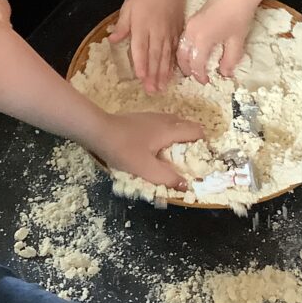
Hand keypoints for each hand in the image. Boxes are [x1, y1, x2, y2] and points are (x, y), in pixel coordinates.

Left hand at [84, 109, 203, 188]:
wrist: (98, 130)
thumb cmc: (124, 149)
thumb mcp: (146, 169)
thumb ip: (168, 178)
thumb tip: (186, 185)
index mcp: (170, 130)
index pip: (197, 131)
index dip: (203, 144)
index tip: (200, 160)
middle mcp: (164, 120)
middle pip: (187, 126)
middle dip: (191, 143)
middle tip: (186, 162)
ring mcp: (152, 117)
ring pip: (174, 125)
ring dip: (177, 139)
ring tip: (171, 157)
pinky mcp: (141, 119)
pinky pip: (162, 126)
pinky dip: (165, 136)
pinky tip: (154, 149)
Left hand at [110, 0, 184, 93]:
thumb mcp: (127, 8)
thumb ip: (122, 26)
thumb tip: (112, 41)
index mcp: (142, 26)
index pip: (140, 48)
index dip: (140, 63)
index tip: (140, 77)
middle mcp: (156, 32)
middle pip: (154, 56)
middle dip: (153, 75)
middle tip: (152, 91)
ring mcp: (168, 32)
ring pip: (166, 56)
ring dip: (163, 73)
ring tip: (162, 87)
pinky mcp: (176, 31)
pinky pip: (175, 50)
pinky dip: (173, 63)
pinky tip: (172, 73)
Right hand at [175, 0, 258, 82]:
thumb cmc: (239, 17)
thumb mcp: (237, 42)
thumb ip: (229, 60)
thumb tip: (224, 74)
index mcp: (202, 39)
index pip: (196, 64)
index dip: (200, 75)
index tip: (207, 81)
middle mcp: (191, 32)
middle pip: (182, 56)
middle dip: (188, 69)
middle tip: (197, 77)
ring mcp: (190, 24)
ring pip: (180, 47)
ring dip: (185, 59)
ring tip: (194, 67)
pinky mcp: (192, 19)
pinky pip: (184, 38)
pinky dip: (186, 48)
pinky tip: (195, 52)